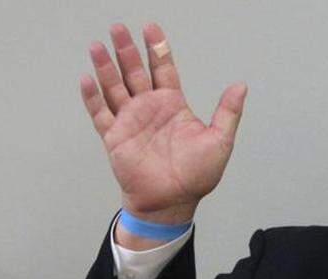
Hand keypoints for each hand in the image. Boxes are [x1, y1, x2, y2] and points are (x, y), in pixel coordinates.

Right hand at [80, 23, 246, 225]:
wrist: (173, 201)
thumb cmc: (197, 175)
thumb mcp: (220, 141)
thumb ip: (227, 112)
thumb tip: (241, 86)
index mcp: (173, 105)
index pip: (163, 69)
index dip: (157, 48)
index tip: (151, 27)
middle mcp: (149, 109)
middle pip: (135, 72)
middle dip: (127, 50)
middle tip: (118, 27)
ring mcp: (130, 121)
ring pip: (114, 87)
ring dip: (106, 67)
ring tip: (97, 45)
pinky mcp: (115, 137)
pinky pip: (100, 114)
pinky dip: (92, 97)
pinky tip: (87, 79)